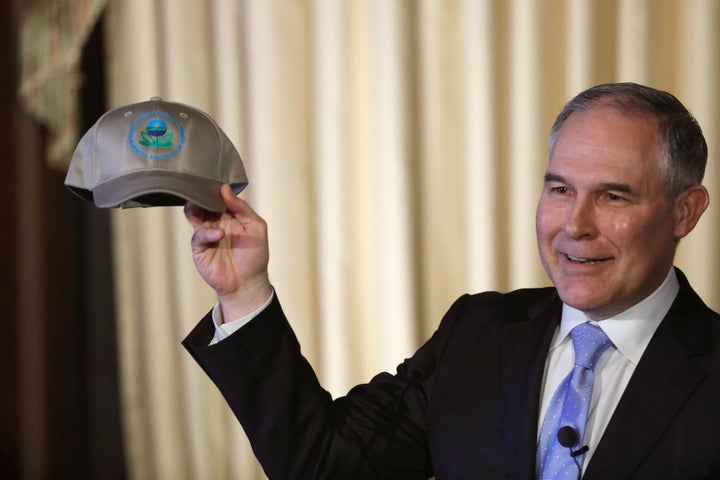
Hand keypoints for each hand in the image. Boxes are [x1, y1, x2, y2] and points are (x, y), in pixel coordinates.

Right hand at [185, 184, 272, 320]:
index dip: (215, 187)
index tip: (213, 178)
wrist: (247, 283)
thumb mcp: (256, 227)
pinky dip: (208, 232)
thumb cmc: (255, 255)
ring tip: (202, 205)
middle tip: (201, 187)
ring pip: (193, 214)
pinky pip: (199, 235)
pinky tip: (219, 234)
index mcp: (230, 214)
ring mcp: (206, 233)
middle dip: (200, 194)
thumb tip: (225, 189)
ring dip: (196, 208)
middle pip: (202, 201)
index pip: (218, 195)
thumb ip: (242, 208)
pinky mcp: (199, 247)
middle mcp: (216, 221)